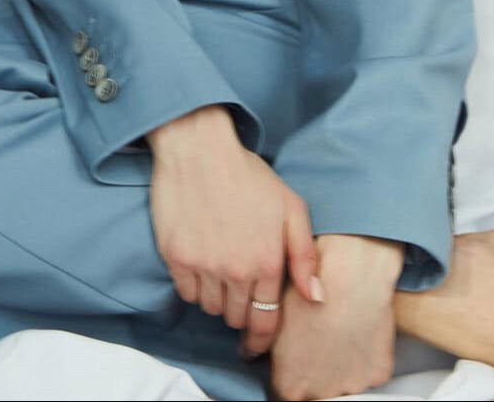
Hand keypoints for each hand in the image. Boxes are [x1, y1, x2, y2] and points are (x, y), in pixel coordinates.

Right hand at [147, 106, 321, 352]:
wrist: (199, 148)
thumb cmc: (248, 175)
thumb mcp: (290, 206)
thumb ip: (305, 255)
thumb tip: (317, 297)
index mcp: (268, 262)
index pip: (266, 321)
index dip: (261, 339)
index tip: (256, 345)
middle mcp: (236, 271)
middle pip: (237, 318)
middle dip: (241, 312)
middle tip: (239, 290)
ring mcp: (204, 266)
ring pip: (211, 308)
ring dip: (217, 298)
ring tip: (220, 271)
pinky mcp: (176, 258)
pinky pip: (186, 293)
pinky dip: (194, 286)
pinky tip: (201, 263)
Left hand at [240, 233, 404, 401]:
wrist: (351, 269)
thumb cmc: (310, 285)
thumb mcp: (272, 314)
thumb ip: (262, 343)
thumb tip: (251, 351)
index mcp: (290, 383)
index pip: (286, 390)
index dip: (289, 369)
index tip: (295, 354)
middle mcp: (320, 392)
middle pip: (315, 390)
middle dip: (314, 369)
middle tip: (317, 336)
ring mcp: (352, 385)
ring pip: (343, 381)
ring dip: (340, 363)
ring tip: (338, 327)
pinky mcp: (378, 373)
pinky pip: (369, 369)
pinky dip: (365, 353)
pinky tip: (357, 326)